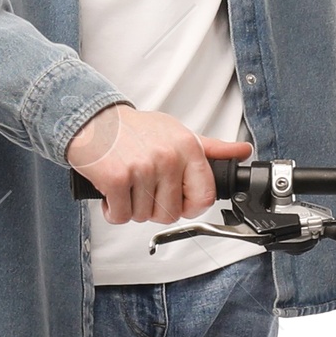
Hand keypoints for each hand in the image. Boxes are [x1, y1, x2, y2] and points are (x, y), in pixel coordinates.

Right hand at [66, 106, 250, 225]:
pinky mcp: (117, 179)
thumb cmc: (135, 130)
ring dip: (131, 208)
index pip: (205, 197)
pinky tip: (111, 192)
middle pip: (171, 214)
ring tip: (127, 185)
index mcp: (188, 148)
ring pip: (144, 217)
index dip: (190, 208)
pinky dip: (112, 210)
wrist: (92, 119)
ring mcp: (143, 169)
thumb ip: (211, 148)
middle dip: (154, 208)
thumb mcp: (177, 133)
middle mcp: (168, 158)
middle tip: (143, 188)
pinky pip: (120, 216)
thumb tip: (243, 152)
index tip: (179, 202)